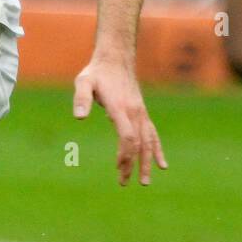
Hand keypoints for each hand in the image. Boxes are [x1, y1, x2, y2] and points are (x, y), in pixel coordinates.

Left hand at [73, 54, 166, 185]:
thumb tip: (79, 117)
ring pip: (148, 141)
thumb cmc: (97, 72)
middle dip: (133, 165)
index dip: (125, 154)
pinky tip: (162, 165)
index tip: (118, 168)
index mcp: (120, 108)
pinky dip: (157, 150)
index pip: (128, 137)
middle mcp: (134, 112)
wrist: (116, 58)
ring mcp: (141, 113)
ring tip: (145, 182)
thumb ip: (81, 98)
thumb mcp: (83, 82)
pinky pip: (153, 134)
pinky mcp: (142, 113)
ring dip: (147, 162)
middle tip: (124, 183)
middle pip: (138, 143)